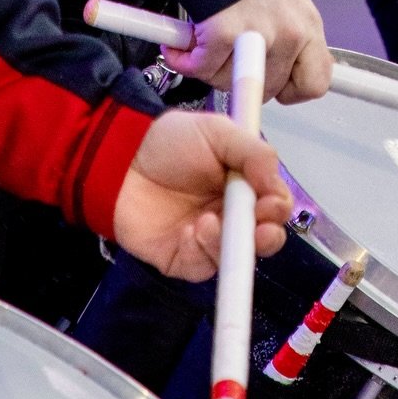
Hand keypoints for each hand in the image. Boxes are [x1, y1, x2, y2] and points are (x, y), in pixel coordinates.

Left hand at [112, 109, 292, 281]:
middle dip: (267, 236)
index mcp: (245, 184)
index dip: (278, 207)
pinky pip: (202, 267)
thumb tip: (276, 182)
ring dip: (229, 243)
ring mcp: (207, 239)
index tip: (271, 203)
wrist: (119, 159)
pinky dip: (202, 253)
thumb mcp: (217, 132)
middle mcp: (230, 215)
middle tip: (260, 228)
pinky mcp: (181, 258)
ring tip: (207, 222)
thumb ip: (253, 152)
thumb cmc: (170, 142)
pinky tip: (191, 232)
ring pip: (234, 256)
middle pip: (262, 238)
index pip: (274, 203)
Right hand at [168, 0, 333, 103]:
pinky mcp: (223, 35)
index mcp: (308, 26)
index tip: (276, 84)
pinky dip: (186, 60)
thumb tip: (285, 66)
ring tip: (209, 45)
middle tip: (230, 60)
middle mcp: (289, 34)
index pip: (316, 82)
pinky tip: (184, 46)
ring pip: (232, 83)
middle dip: (244, 82)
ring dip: (212, 69)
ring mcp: (258, 36)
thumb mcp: (290, 2)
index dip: (292, 90)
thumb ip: (291, 35)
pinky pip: (202, 68)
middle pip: (269, 90)